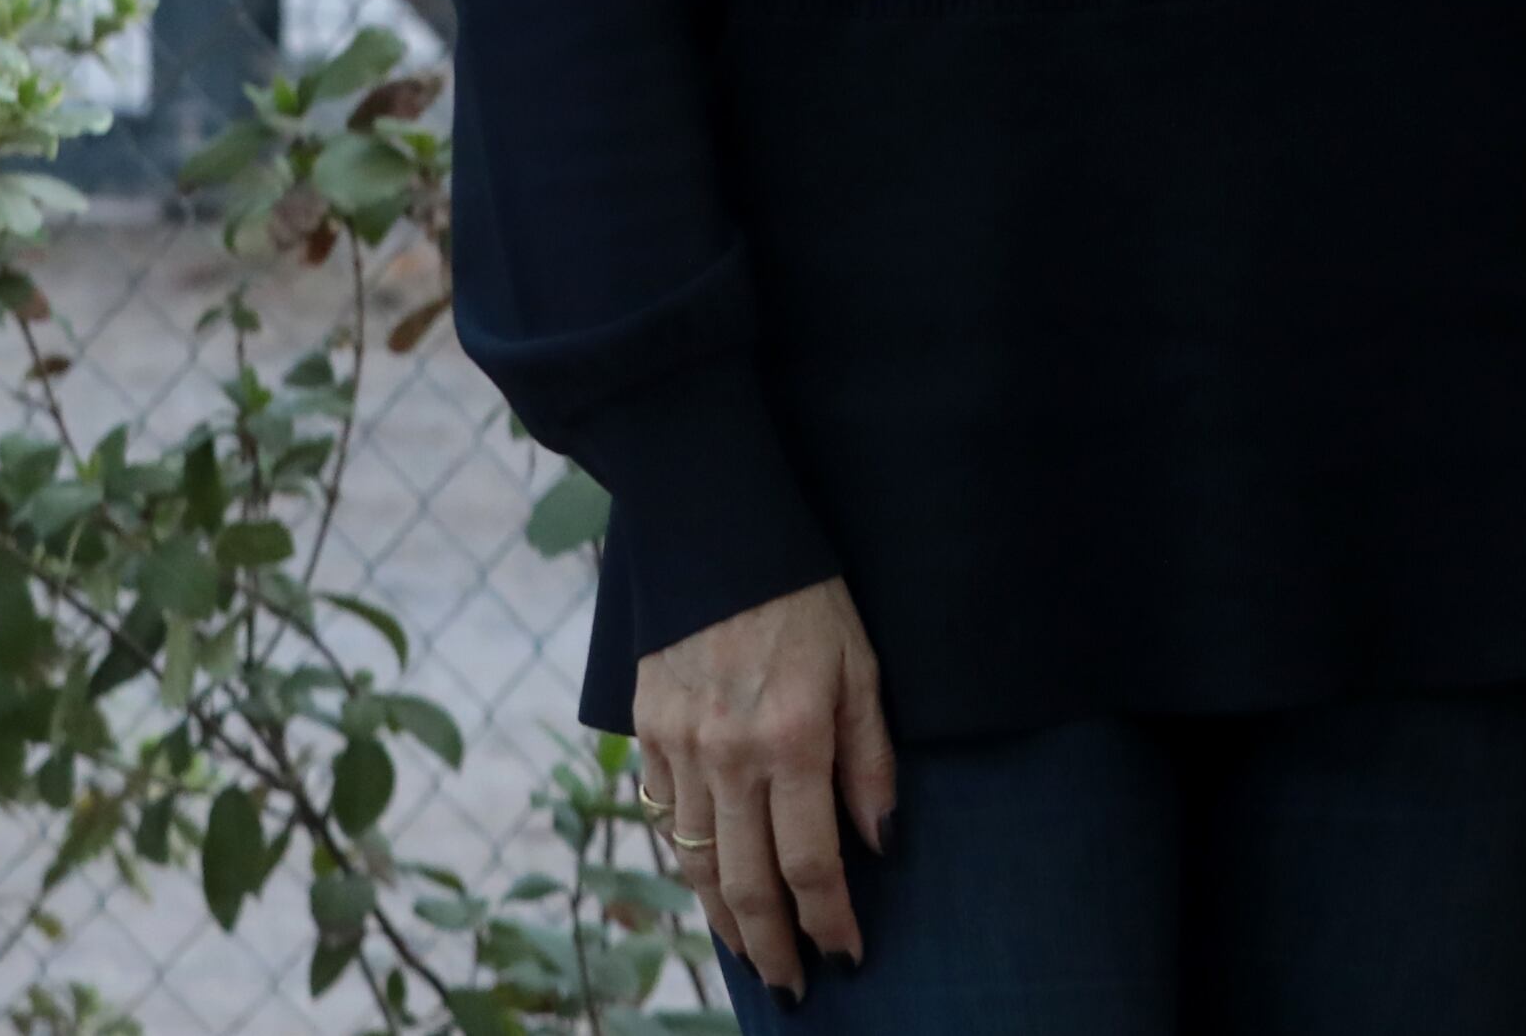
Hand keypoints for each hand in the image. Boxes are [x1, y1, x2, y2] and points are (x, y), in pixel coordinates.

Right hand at [632, 576, 892, 994]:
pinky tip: (709, 886)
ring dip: (723, 919)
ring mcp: (678, 748)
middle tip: (793, 986)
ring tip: (751, 954)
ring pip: (697, 861)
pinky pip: (666, 819)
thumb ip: (869, 760)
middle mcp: (728, 755)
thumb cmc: (810, 600)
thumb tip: (879, 842)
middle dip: (772, 945)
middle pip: (745, 882)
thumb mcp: (863, 669)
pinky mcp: (646, 734)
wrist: (718, 538)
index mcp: (792, 740)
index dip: (830, 919)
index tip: (848, 955)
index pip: (810, 862)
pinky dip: (687, 863)